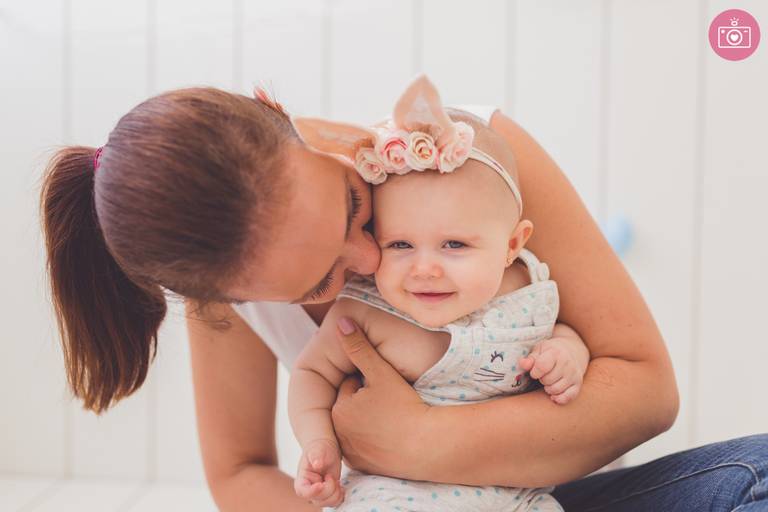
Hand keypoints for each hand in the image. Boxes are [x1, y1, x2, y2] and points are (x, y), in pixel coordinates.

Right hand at [294, 438, 343, 507]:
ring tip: (335, 480)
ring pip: (327, 503)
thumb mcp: (317, 449)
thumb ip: (316, 456)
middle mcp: (309, 489)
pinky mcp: (328, 494)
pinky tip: (340, 485)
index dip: (313, 491)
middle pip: (318, 500)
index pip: (303, 492)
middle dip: (329, 489)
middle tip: (330, 476)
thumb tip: (317, 464)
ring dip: (336, 493)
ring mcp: (319, 493)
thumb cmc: (319, 447)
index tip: (321, 483)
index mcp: (302, 479)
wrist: (326, 448)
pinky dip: (340, 496)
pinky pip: (335, 502)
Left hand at [331, 317, 430, 478]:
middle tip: (391, 402)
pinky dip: (373, 440)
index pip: (350, 384)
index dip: (369, 381)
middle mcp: (338, 433)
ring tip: (393, 418)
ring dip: (368, 419)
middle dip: (365, 400)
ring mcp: (350, 453)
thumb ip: (358, 347)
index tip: (386, 387)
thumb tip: (341, 322)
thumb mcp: (381, 372)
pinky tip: (392, 435)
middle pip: (351, 406)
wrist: (428, 447)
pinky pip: (365, 446)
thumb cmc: (405, 407)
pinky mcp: (363, 467)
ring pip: (358, 425)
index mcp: (338, 409)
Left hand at [518, 335, 588, 404]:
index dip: (534, 372)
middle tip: (544, 375)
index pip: (541, 366)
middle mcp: (567, 364)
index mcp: (556, 353)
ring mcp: (574, 375)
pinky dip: (559, 398)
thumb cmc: (550, 351)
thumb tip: (522, 364)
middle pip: (547, 380)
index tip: (535, 371)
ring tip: (549, 381)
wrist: (572, 350)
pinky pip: (568, 397)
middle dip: (541, 379)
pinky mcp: (578, 384)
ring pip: (555, 390)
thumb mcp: (539, 350)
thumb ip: (530, 359)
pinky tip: (554, 395)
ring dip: (548, 388)